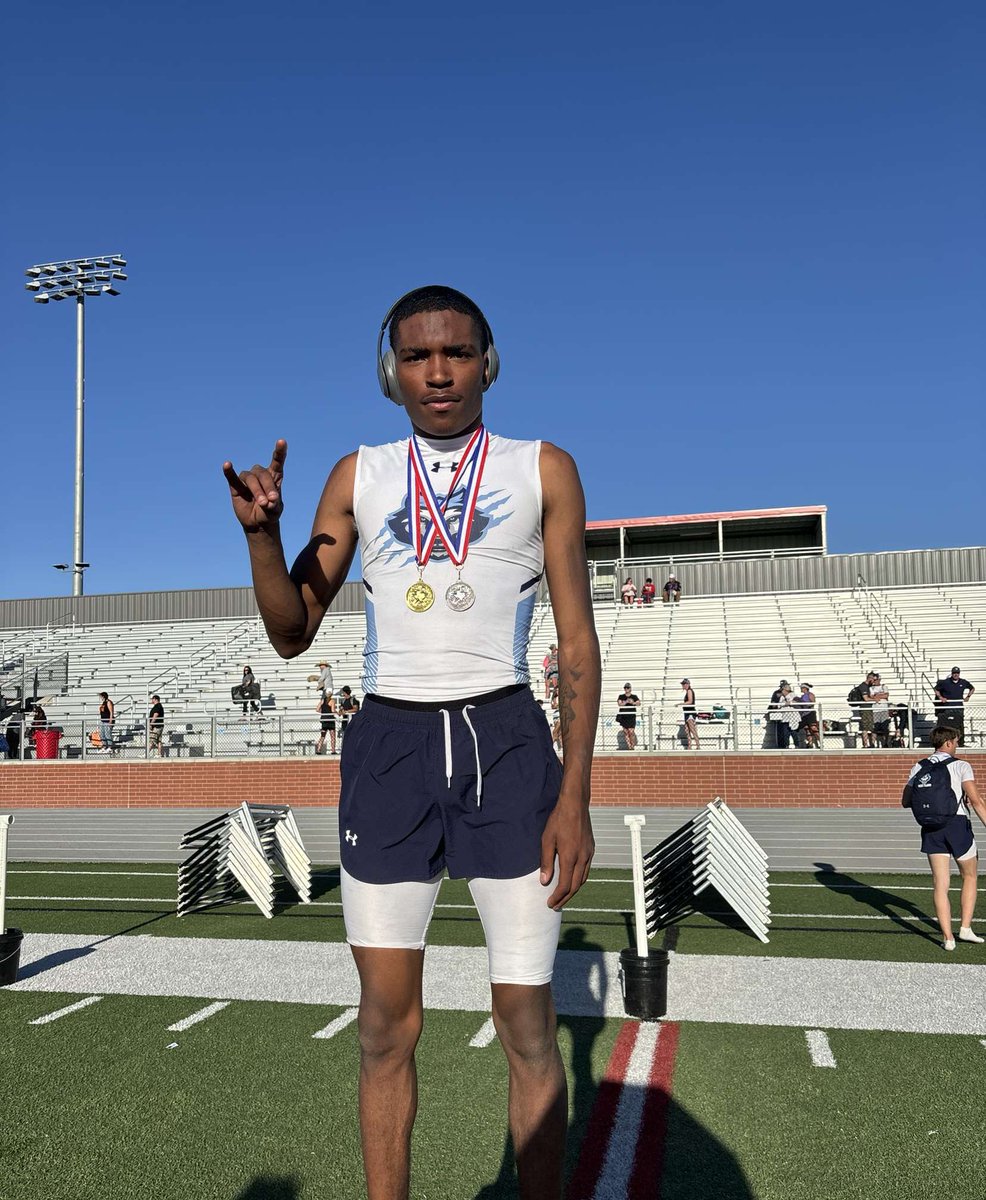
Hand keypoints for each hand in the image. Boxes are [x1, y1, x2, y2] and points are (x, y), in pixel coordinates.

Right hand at [223, 440, 286, 529]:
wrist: (257, 524)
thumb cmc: (269, 514)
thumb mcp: (276, 511)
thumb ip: (274, 505)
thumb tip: (270, 500)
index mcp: (274, 477)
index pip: (277, 462)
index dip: (279, 452)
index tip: (281, 441)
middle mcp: (260, 475)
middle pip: (263, 474)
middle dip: (267, 487)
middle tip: (270, 502)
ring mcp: (247, 480)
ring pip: (250, 478)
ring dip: (256, 490)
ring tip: (262, 503)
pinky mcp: (235, 486)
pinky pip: (231, 477)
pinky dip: (229, 471)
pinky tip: (227, 465)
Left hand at [540, 791, 594, 909]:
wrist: (575, 804)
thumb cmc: (558, 820)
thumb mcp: (547, 840)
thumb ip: (546, 862)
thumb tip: (544, 882)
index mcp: (570, 857)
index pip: (564, 885)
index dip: (557, 897)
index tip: (549, 903)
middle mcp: (582, 858)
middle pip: (575, 886)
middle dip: (565, 898)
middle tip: (555, 905)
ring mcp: (589, 854)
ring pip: (582, 879)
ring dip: (573, 890)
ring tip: (563, 895)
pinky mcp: (591, 849)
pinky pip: (586, 869)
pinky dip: (579, 879)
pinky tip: (572, 879)